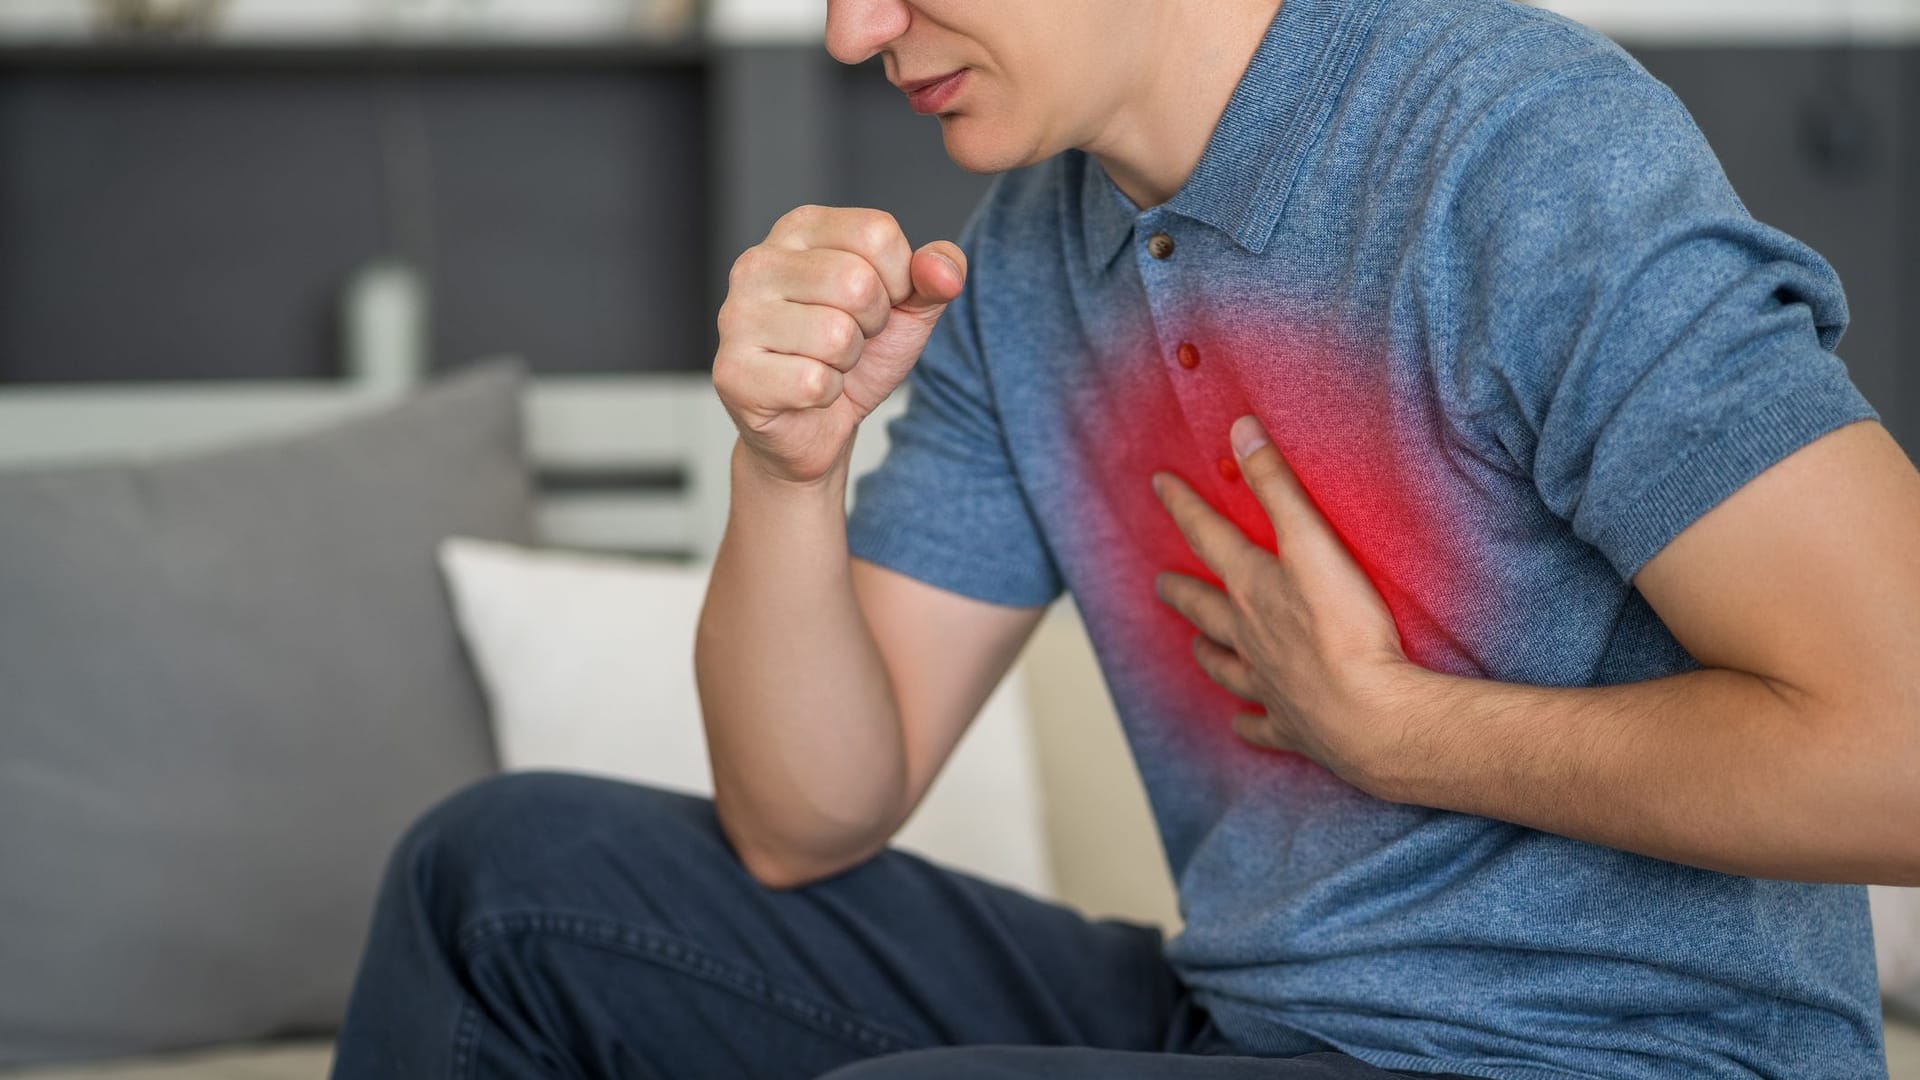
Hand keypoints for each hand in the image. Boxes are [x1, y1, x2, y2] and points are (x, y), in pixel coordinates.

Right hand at [714, 205, 966, 485]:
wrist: (813, 426)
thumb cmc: (854, 356)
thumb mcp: (907, 308)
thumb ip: (935, 275)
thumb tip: (944, 271)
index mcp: (798, 230)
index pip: (877, 232)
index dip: (898, 280)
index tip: (877, 304)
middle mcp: (758, 263)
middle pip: (857, 282)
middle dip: (872, 324)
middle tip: (848, 340)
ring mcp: (737, 317)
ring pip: (836, 335)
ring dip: (847, 362)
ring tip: (825, 363)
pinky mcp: (734, 372)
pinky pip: (814, 382)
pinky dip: (826, 395)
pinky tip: (804, 391)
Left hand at [1152, 415, 1417, 790]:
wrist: (1369, 715)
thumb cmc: (1346, 628)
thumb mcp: (1313, 542)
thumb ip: (1278, 486)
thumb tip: (1240, 429)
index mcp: (1252, 588)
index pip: (1208, 535)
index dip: (1183, 505)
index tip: (1159, 484)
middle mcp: (1248, 637)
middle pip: (1204, 608)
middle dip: (1180, 590)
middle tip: (1161, 583)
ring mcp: (1266, 685)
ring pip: (1224, 666)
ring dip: (1207, 653)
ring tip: (1195, 645)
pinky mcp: (1292, 725)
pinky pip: (1261, 726)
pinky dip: (1249, 725)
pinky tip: (1242, 725)